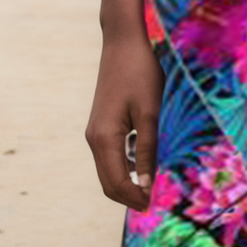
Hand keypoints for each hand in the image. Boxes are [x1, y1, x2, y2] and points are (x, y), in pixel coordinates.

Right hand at [86, 31, 163, 209]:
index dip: (134, 197)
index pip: (116, 182)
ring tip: (148, 184)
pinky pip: (109, 154)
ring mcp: (94, 131)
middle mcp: (94, 138)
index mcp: (104, 138)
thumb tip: (147, 185)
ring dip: (125, 181)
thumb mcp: (149, 113)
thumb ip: (147, 150)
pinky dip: (123, 165)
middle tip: (151, 201)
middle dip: (128, 194)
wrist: (123, 41)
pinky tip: (141, 161)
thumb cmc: (140, 73)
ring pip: (107, 169)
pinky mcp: (100, 123)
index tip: (152, 204)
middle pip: (107, 181)